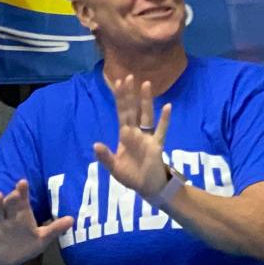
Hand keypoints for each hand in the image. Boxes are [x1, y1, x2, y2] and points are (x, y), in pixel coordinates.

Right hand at [0, 180, 72, 264]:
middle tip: (16, 191)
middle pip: (9, 205)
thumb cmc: (26, 245)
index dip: (22, 192)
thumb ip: (55, 229)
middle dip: (12, 198)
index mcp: (21, 216)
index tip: (23, 182)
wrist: (7, 259)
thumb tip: (72, 219)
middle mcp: (9, 218)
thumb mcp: (42, 239)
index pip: (22, 201)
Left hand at [93, 75, 172, 199]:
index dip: (119, 99)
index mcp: (124, 135)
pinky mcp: (157, 145)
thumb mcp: (115, 168)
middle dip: (130, 94)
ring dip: (146, 101)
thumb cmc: (131, 176)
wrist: (148, 188)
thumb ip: (105, 157)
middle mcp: (136, 133)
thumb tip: (95, 144)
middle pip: (132, 110)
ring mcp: (147, 137)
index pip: (121, 113)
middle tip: (129, 76)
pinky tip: (168, 107)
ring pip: (146, 115)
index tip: (117, 82)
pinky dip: (165, 119)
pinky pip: (162, 130)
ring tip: (145, 84)